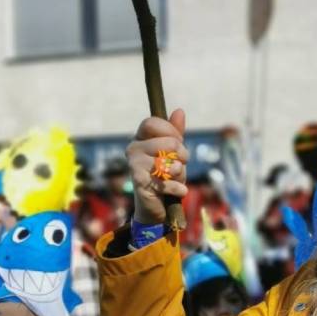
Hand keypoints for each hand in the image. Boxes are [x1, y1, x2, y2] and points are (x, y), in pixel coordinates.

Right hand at [126, 108, 189, 224]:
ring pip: (171, 163)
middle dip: (183, 155)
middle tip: (180, 165)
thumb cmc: (164, 174)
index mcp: (140, 138)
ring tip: (176, 179)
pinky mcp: (140, 183)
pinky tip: (178, 191)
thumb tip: (179, 110)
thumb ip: (175, 132)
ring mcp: (134, 166)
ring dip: (181, 173)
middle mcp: (133, 149)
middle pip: (169, 143)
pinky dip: (179, 189)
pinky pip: (168, 182)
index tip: (178, 142)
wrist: (154, 205)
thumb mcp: (173, 152)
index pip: (153, 123)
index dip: (171, 131)